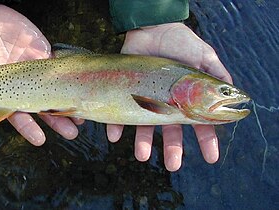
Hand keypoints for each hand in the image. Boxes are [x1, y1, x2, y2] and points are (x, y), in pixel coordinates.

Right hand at [0, 4, 81, 145]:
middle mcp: (19, 85)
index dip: (27, 127)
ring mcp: (34, 72)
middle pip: (40, 108)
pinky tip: (82, 90)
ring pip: (53, 93)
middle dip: (55, 122)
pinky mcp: (45, 57)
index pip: (15, 114)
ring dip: (67, 107)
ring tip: (81, 120)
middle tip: (71, 134)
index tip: (39, 140)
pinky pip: (60, 71)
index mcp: (0, 91)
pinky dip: (71, 81)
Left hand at [107, 23, 231, 170]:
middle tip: (173, 166)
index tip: (211, 158)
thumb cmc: (182, 43)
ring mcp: (146, 100)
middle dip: (173, 150)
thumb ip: (217, 76)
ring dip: (143, 143)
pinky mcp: (128, 93)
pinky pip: (120, 111)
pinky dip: (116, 125)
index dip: (206, 142)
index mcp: (187, 100)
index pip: (200, 125)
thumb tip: (234, 96)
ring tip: (142, 156)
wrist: (153, 29)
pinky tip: (114, 136)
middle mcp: (166, 104)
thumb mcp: (204, 57)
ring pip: (145, 127)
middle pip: (171, 132)